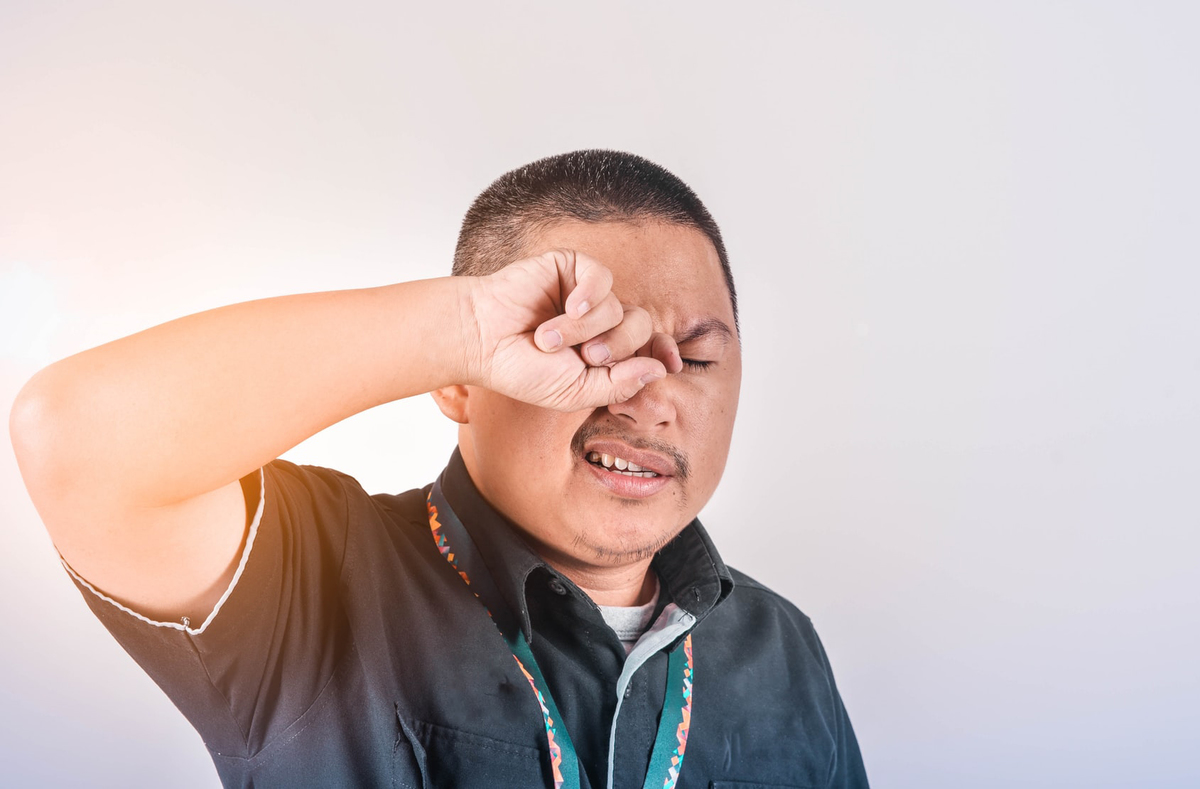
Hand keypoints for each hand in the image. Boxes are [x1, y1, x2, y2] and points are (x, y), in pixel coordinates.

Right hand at [463, 249, 682, 410]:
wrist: (482, 341)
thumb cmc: (522, 370)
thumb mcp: (576, 392)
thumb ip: (620, 384)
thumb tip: (661, 369)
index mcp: (606, 351)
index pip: (650, 347)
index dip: (664, 351)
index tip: (672, 363)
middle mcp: (601, 321)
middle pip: (641, 327)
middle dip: (617, 346)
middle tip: (585, 357)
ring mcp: (587, 293)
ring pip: (619, 307)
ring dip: (584, 328)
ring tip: (547, 339)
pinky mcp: (571, 268)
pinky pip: (602, 278)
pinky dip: (589, 295)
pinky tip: (568, 307)